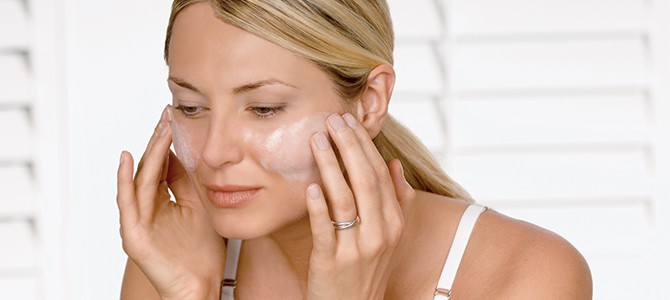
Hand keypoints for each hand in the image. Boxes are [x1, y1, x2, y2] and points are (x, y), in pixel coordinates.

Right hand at [117, 106, 225, 299]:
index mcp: (162, 202)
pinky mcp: (134, 235)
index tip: (175, 118)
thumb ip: (187, 182)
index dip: (167, 142)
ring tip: (159, 128)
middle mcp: (147, 209)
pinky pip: (128, 203)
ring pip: (141, 179)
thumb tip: (181, 150)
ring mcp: (138, 222)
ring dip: (149, 152)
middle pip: (149, 168)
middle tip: (167, 114)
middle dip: (158, 140)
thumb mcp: (200, 206)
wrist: (203, 285)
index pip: (161, 166)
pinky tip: (126, 158)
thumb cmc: (204, 252)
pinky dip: (125, 180)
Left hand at [305, 113, 415, 299]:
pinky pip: (325, 229)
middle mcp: (380, 233)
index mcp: (394, 223)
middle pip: (365, 179)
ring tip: (316, 139)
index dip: (364, 144)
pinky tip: (310, 186)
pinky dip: (318, 206)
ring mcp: (356, 248)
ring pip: (344, 197)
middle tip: (332, 119)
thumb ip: (395, 201)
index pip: (380, 174)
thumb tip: (394, 165)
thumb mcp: (389, 237)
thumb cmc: (366, 270)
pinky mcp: (331, 262)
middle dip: (348, 145)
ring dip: (330, 165)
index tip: (349, 120)